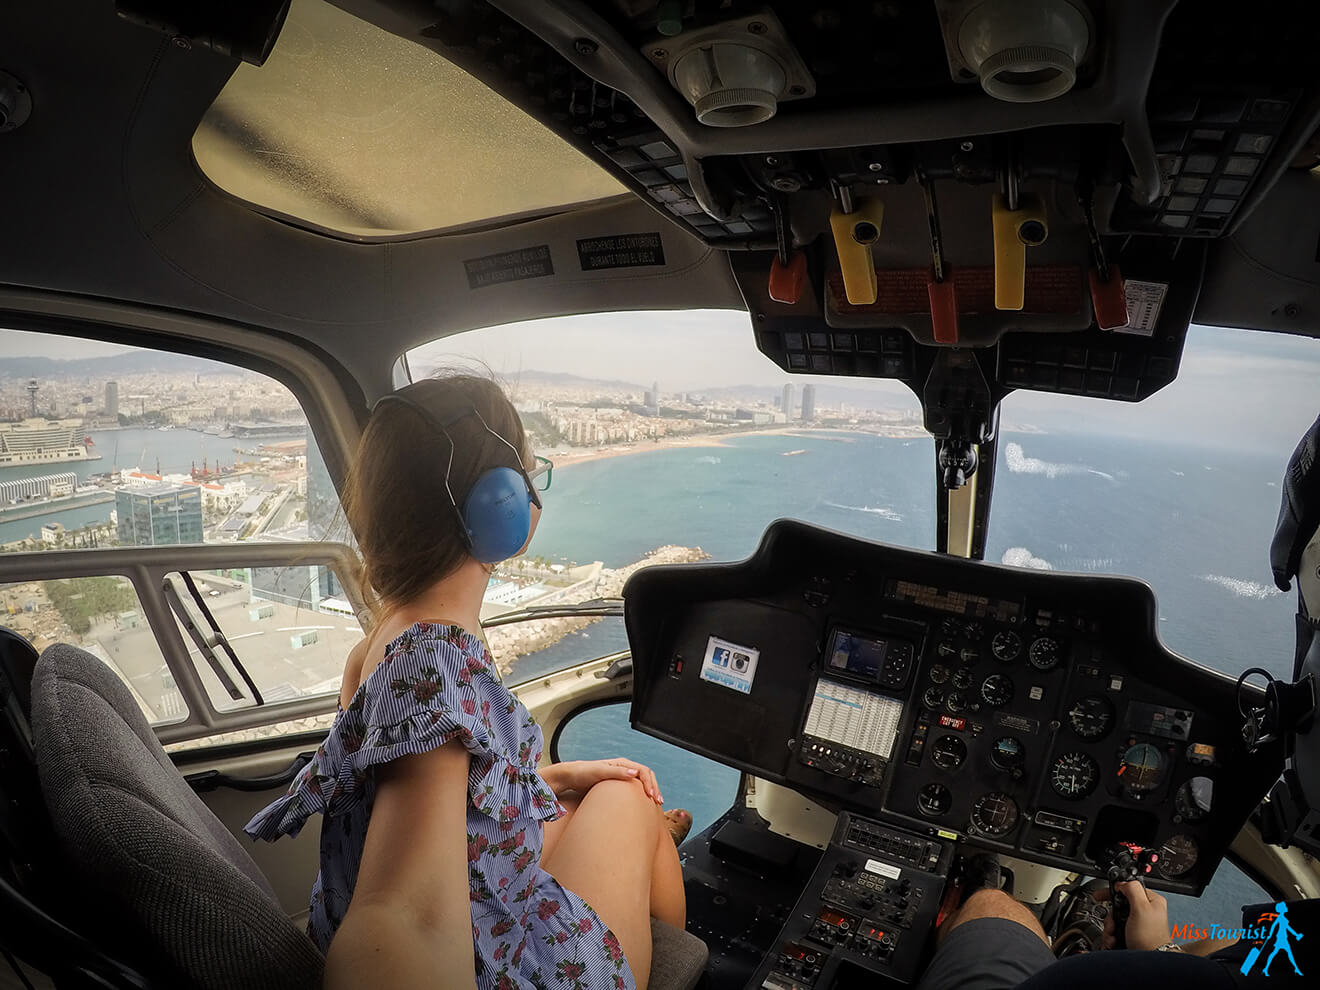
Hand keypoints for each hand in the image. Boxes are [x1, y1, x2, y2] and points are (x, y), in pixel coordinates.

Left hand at [544, 759, 663, 804]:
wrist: (570, 778)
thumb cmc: (582, 774)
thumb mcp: (599, 772)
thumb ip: (616, 772)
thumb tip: (634, 773)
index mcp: (622, 763)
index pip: (644, 771)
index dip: (650, 784)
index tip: (652, 797)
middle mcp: (624, 768)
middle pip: (646, 776)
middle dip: (654, 788)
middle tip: (659, 802)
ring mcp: (621, 777)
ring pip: (642, 783)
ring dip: (650, 792)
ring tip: (655, 805)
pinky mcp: (617, 786)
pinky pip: (635, 789)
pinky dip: (642, 796)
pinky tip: (643, 806)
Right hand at [1099, 881, 1169, 950]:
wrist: (1149, 961)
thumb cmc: (1150, 938)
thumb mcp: (1141, 908)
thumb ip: (1132, 889)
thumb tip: (1122, 883)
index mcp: (1151, 900)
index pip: (1128, 887)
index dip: (1112, 891)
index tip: (1100, 895)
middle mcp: (1145, 911)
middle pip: (1118, 905)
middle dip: (1111, 916)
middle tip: (1112, 923)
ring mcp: (1138, 923)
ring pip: (1115, 918)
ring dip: (1110, 927)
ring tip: (1114, 935)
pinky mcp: (1132, 933)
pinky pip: (1116, 929)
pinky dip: (1111, 935)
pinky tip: (1114, 940)